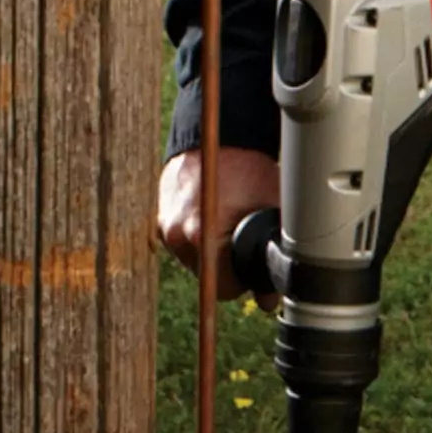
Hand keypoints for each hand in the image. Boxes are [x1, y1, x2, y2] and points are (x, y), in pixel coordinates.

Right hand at [155, 145, 279, 304]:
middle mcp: (177, 234)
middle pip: (206, 277)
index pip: (222, 290)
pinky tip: (215, 218)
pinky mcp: (160, 217)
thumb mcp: (271, 212)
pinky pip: (183, 243)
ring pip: (194, 261)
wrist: (220, 132)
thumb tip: (268, 300)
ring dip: (212, 253)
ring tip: (230, 223)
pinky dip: (199, 238)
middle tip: (245, 241)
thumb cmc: (250, 169)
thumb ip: (270, 258)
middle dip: (227, 267)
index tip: (254, 269)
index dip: (243, 282)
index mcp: (203, 235)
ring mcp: (165, 226)